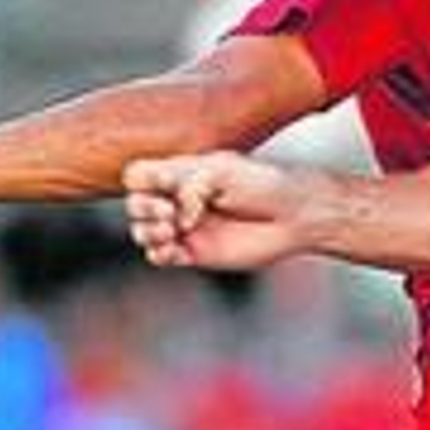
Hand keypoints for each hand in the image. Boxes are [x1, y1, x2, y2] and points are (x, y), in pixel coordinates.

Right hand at [122, 152, 313, 271]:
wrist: (294, 215)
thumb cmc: (264, 184)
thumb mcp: (224, 172)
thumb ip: (191, 184)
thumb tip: (174, 214)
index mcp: (184, 172)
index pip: (139, 174)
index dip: (140, 182)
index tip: (165, 187)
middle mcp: (180, 199)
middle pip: (136, 204)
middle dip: (143, 209)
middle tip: (170, 214)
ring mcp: (186, 226)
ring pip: (144, 232)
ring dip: (147, 233)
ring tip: (172, 231)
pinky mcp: (196, 252)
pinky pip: (160, 257)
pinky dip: (158, 255)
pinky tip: (174, 249)